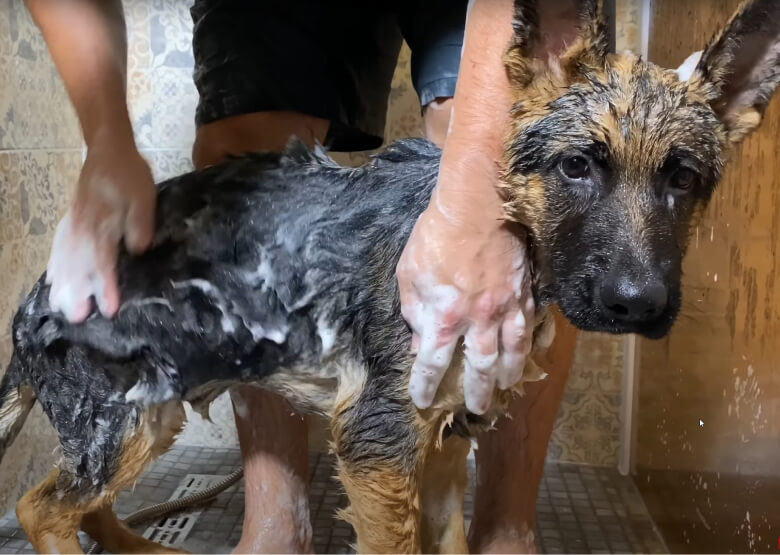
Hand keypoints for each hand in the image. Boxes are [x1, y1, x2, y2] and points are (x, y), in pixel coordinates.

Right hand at [47, 136, 155, 321]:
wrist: (109, 149)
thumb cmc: (130, 174)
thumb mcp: (143, 195)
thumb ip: (140, 222)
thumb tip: (138, 249)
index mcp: (102, 223)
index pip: (103, 261)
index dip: (105, 285)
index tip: (108, 308)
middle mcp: (84, 228)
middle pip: (79, 265)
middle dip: (78, 292)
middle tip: (77, 318)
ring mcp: (74, 224)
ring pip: (66, 259)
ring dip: (64, 284)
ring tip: (61, 307)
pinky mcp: (72, 221)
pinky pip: (59, 247)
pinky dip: (56, 265)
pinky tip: (53, 280)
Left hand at [397, 156, 534, 414]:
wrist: (477, 202)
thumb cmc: (436, 235)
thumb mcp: (410, 274)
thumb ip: (415, 312)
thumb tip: (420, 342)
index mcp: (446, 317)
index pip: (434, 363)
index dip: (427, 385)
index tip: (423, 401)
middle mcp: (480, 319)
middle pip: (481, 367)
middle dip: (478, 392)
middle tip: (477, 409)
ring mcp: (508, 306)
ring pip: (513, 351)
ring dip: (509, 373)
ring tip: (506, 386)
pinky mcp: (526, 290)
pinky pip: (531, 324)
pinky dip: (530, 343)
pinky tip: (529, 352)